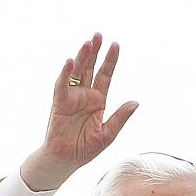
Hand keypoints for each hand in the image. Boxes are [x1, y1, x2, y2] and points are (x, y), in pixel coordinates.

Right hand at [21, 33, 137, 190]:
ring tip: (88, 43)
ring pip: (77, 72)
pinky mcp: (60, 103)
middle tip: (99, 35)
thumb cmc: (86, 149)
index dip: (110, 61)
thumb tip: (136, 103)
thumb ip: (120, 118)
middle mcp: (85, 95)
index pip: (105, 76)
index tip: (116, 45)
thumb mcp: (108, 134)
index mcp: (98, 101)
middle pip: (91, 68)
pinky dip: (66, 73)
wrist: (67, 160)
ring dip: (82, 57)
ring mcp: (72, 97)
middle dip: (95, 52)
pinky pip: (62, 85)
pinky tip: (71, 62)